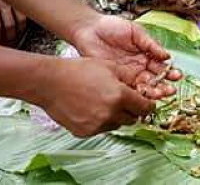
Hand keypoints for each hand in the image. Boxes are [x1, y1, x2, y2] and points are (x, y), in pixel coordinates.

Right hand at [29, 57, 156, 136]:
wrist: (50, 83)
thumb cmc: (78, 71)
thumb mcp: (109, 66)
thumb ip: (129, 77)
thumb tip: (142, 83)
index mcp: (120, 96)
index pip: (144, 108)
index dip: (148, 105)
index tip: (147, 104)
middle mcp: (111, 114)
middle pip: (132, 119)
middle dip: (132, 111)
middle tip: (126, 102)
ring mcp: (97, 125)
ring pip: (117, 124)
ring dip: (116, 116)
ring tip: (104, 102)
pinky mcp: (85, 132)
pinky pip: (101, 129)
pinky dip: (101, 121)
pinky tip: (92, 108)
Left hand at [69, 14, 180, 99]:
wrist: (89, 29)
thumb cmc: (112, 26)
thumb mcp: (135, 32)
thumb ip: (150, 44)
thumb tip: (167, 56)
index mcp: (145, 55)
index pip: (160, 67)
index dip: (169, 72)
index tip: (177, 76)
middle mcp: (138, 67)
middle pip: (154, 80)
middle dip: (164, 86)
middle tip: (170, 90)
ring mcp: (127, 75)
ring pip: (143, 88)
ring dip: (153, 93)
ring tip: (160, 95)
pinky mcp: (115, 81)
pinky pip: (128, 90)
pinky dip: (136, 95)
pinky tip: (143, 97)